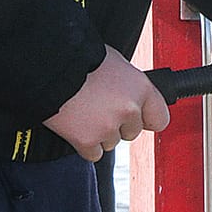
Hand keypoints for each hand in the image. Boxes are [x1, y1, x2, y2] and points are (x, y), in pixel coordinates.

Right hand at [42, 48, 169, 162]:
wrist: (51, 67)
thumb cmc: (81, 59)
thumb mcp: (116, 63)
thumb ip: (129, 84)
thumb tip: (132, 95)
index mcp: (140, 88)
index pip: (160, 118)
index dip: (147, 118)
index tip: (141, 118)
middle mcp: (129, 110)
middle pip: (132, 132)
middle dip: (118, 124)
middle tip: (100, 107)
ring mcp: (109, 128)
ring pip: (111, 142)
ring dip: (100, 133)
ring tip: (85, 111)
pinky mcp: (88, 142)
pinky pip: (93, 153)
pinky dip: (85, 144)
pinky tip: (77, 125)